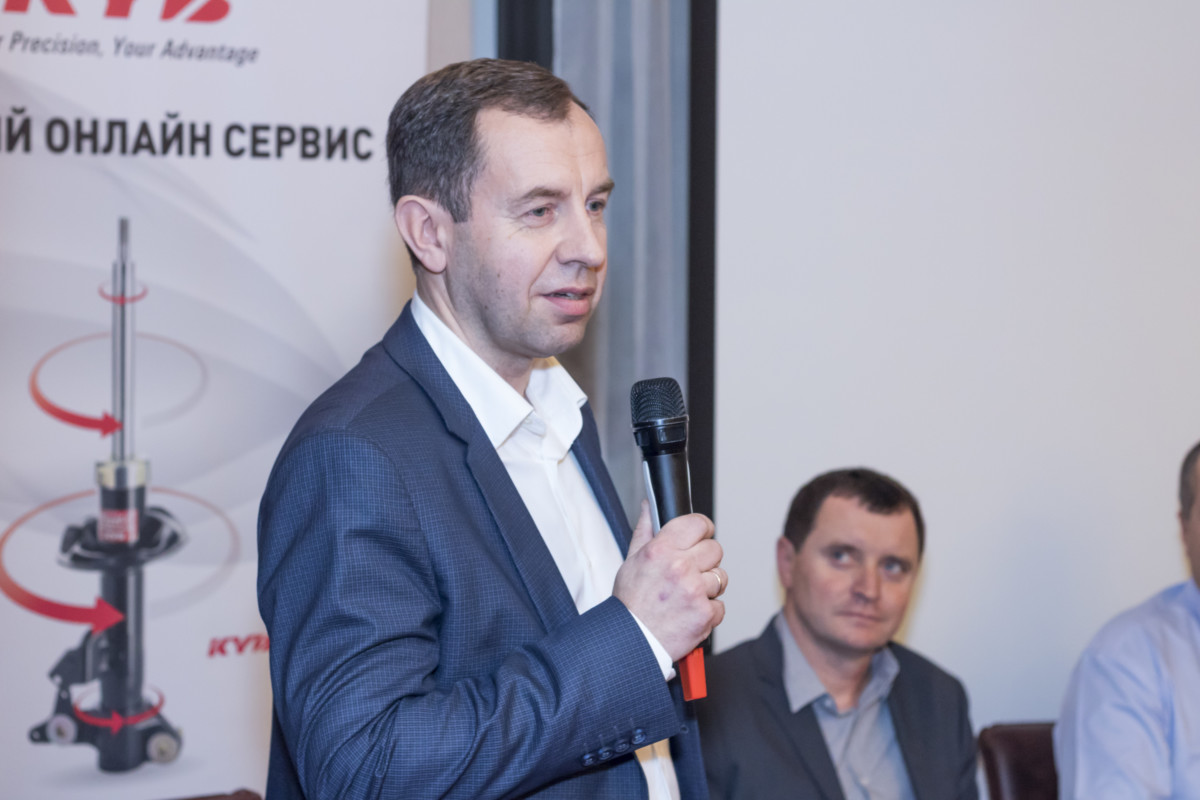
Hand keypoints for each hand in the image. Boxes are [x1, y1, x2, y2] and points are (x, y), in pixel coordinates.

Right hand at [613, 501, 726, 660]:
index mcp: (662, 550)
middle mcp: (681, 567)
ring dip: (708, 586)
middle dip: (705, 560)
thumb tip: (649, 506)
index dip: (702, 529)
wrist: (632, 642)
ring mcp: (695, 591)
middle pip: (715, 549)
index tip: (700, 536)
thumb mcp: (631, 561)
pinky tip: (689, 612)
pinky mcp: (706, 614)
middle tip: (689, 572)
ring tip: (687, 596)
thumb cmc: (630, 604)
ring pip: (721, 577)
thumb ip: (645, 530)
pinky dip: (708, 611)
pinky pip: (720, 605)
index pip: (699, 523)